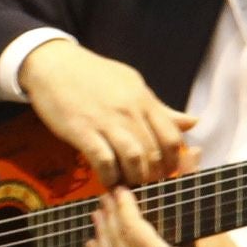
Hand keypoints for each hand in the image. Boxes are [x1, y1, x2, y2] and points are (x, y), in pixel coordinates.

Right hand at [17, 41, 194, 188]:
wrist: (54, 64)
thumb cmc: (93, 75)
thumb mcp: (132, 85)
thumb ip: (160, 109)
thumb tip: (193, 122)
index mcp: (143, 100)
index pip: (172, 138)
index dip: (172, 161)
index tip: (164, 171)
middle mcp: (129, 111)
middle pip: (154, 153)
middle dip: (153, 175)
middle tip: (145, 181)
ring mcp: (106, 121)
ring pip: (134, 159)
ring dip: (133, 177)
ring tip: (128, 183)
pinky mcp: (82, 130)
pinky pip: (103, 160)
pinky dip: (109, 176)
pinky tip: (107, 179)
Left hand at [92, 191, 246, 246]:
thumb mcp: (209, 224)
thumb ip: (192, 188)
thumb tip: (191, 153)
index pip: (132, 230)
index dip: (123, 207)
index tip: (120, 189)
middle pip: (117, 245)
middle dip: (109, 219)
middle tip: (105, 198)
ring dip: (101, 237)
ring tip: (98, 216)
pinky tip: (94, 245)